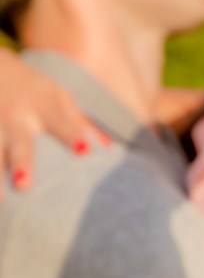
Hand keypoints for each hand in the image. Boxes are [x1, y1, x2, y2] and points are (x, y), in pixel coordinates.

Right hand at [0, 48, 105, 193]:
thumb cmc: (36, 93)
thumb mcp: (60, 100)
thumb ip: (82, 125)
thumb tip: (111, 149)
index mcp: (46, 106)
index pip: (63, 122)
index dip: (73, 135)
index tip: (85, 151)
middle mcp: (18, 117)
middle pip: (20, 143)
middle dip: (21, 163)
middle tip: (23, 185)